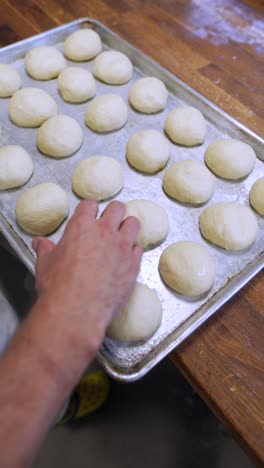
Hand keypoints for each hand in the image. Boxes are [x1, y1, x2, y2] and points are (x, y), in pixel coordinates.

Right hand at [32, 200, 142, 351]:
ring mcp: (122, 247)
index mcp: (81, 226)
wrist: (76, 311)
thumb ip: (45, 250)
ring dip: (128, 227)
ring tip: (122, 237)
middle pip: (117, 207)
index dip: (90, 210)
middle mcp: (104, 232)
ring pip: (133, 223)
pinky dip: (134, 251)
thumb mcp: (45, 264)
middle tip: (109, 224)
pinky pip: (139, 249)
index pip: (90, 204)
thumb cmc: (58, 287)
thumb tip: (39, 243)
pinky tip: (127, 259)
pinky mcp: (133, 264)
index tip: (89, 217)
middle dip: (114, 213)